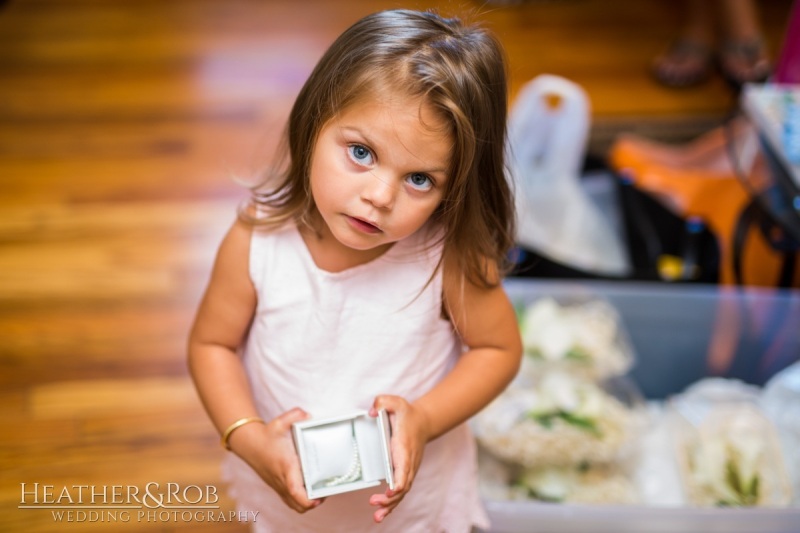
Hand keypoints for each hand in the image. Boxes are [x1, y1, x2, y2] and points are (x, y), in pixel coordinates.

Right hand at [228, 407, 322, 512]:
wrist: (250, 444)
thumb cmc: (268, 434)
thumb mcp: (280, 422)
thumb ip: (295, 415)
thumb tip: (308, 415)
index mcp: (286, 466)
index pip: (294, 489)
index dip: (306, 498)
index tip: (318, 499)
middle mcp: (283, 480)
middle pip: (298, 504)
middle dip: (314, 502)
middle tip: (327, 491)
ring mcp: (280, 486)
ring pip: (295, 506)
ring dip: (308, 503)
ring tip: (321, 491)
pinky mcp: (279, 488)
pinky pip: (291, 502)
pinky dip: (301, 501)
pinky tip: (311, 490)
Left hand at [367, 395, 431, 522]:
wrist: (424, 422)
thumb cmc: (407, 414)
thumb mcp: (395, 402)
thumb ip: (382, 402)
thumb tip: (371, 412)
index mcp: (404, 448)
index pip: (404, 469)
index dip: (398, 483)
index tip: (390, 491)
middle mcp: (408, 462)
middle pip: (403, 487)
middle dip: (390, 499)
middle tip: (375, 503)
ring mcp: (408, 470)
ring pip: (402, 493)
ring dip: (391, 506)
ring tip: (377, 517)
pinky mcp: (405, 473)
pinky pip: (400, 492)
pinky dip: (392, 504)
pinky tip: (381, 513)